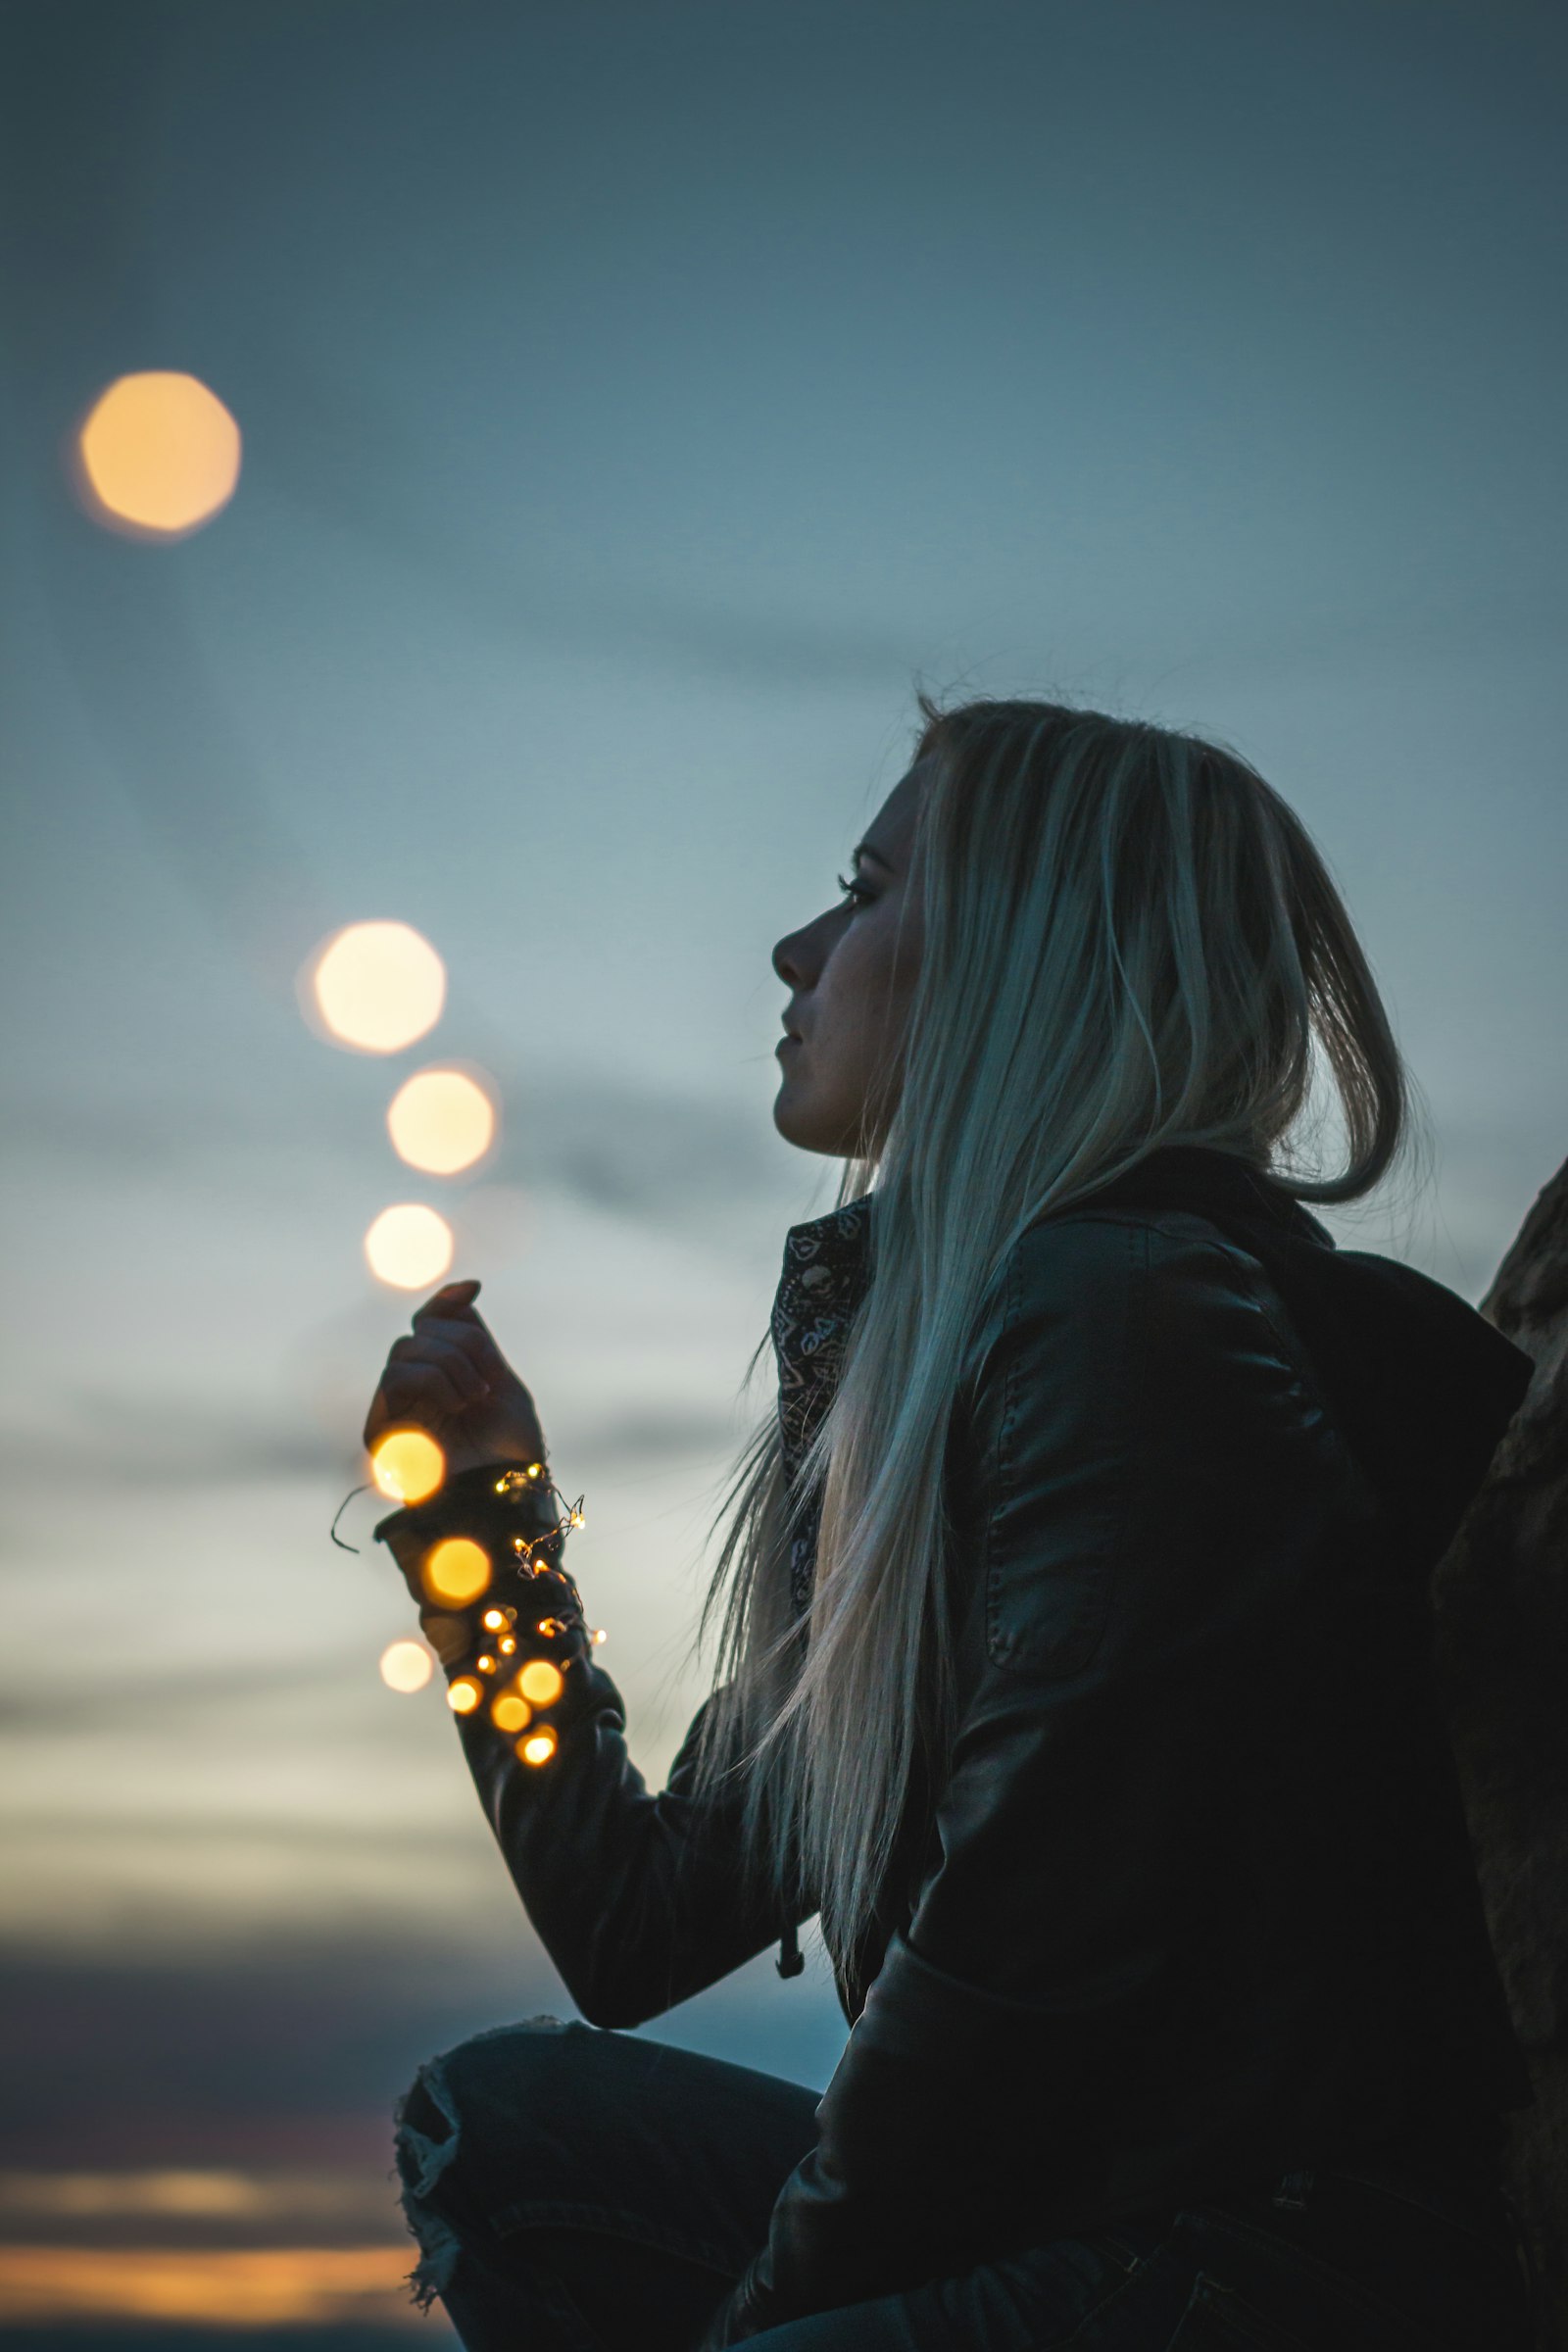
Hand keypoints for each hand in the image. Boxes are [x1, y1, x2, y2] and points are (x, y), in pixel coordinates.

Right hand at [362, 1278, 547, 1481]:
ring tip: (474, 1398)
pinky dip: (432, 1379)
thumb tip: (465, 1287)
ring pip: (406, 1347)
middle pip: (421, 1330)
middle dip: (462, 1342)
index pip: (430, 1322)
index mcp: (445, 1378)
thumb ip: (476, 1338)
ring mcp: (396, 1410)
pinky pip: (396, 1375)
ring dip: (451, 1363)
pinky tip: (455, 1406)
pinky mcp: (381, 1430)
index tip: (475, 1288)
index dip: (446, 1301)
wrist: (510, 1495)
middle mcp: (416, 1392)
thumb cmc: (513, 1450)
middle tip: (487, 1382)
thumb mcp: (501, 1381)